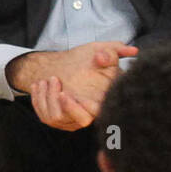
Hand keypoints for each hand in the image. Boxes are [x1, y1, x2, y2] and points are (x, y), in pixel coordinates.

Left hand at [11, 41, 137, 118]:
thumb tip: (132, 51)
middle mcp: (87, 114)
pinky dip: (38, 99)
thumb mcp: (102, 52)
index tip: (84, 98)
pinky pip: (43, 115)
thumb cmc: (86, 61)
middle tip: (62, 92)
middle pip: (82, 121)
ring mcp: (69, 119)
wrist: (64, 67)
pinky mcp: (54, 119)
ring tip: (49, 79)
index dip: (92, 108)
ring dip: (50, 97)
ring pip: (57, 117)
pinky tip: (40, 84)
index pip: (100, 112)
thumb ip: (115, 52)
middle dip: (70, 108)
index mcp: (101, 101)